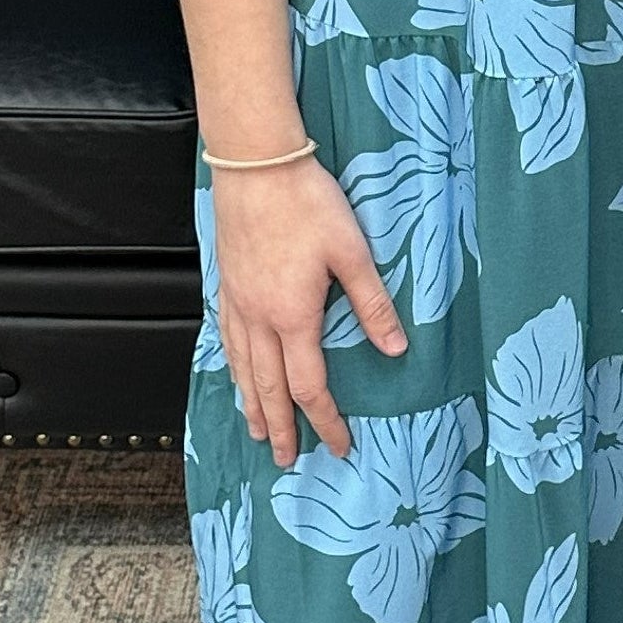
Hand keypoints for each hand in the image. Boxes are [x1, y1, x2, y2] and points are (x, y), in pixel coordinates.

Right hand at [211, 155, 406, 464]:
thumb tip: (396, 349)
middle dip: (280, 426)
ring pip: (242, 367)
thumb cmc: (306, 202)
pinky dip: (233, 366)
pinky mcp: (227, 283)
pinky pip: (228, 339)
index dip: (325, 420)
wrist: (256, 164)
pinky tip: (236, 370)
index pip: (309, 386)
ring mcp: (238, 302)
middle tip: (285, 457)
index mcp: (293, 317)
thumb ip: (372, 304)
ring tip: (256, 429)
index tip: (338, 445)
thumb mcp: (352, 251)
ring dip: (252, 403)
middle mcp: (259, 318)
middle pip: (268, 388)